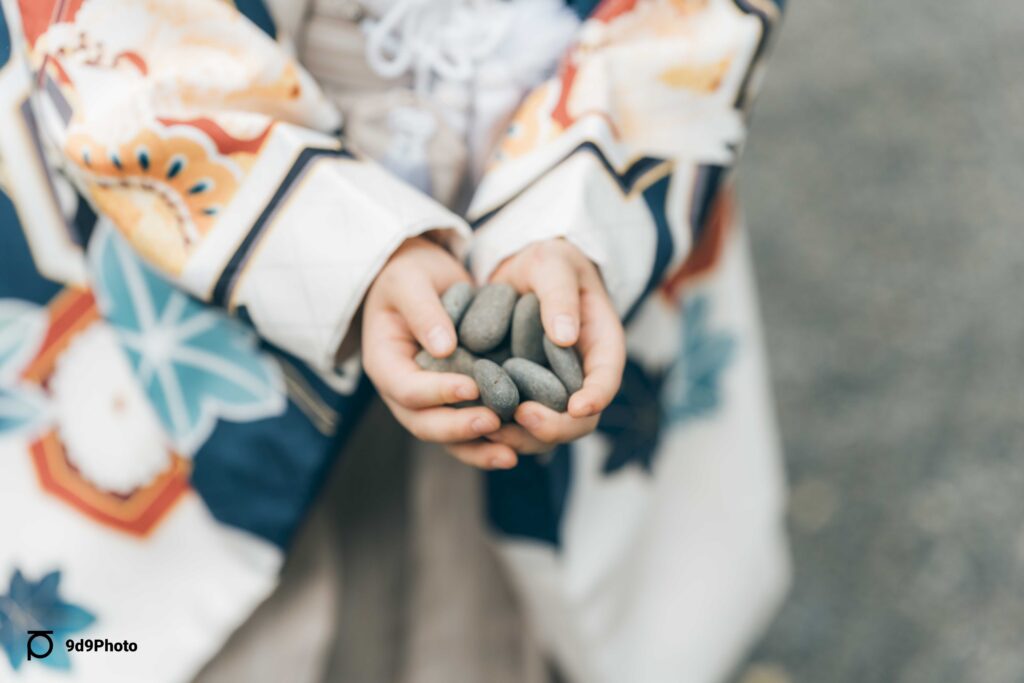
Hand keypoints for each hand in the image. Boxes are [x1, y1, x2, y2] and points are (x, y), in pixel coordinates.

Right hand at [362, 237, 517, 468]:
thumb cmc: (409, 275)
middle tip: (495, 422)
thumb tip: (444, 347)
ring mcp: (427, 401)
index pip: (407, 388)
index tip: (473, 387)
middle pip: (424, 423)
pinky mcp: (451, 402)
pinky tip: (517, 448)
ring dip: (477, 448)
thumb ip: (424, 311)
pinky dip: (487, 443)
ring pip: (446, 437)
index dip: (438, 392)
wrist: (419, 279)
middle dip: (459, 428)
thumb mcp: (409, 281)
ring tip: (511, 454)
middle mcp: (402, 391)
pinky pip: (466, 430)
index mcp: (385, 363)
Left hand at [485, 239, 625, 453]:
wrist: (522, 271)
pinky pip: (518, 423)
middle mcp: (581, 376)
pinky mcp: (525, 395)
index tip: (576, 407)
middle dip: (554, 426)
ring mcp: (553, 390)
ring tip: (491, 429)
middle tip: (521, 418)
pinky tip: (476, 423)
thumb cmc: (547, 262)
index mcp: (601, 345)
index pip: (607, 379)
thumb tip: (564, 337)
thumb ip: (559, 296)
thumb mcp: (553, 265)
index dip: (596, 397)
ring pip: (548, 430)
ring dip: (523, 437)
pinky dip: (502, 428)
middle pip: (580, 419)